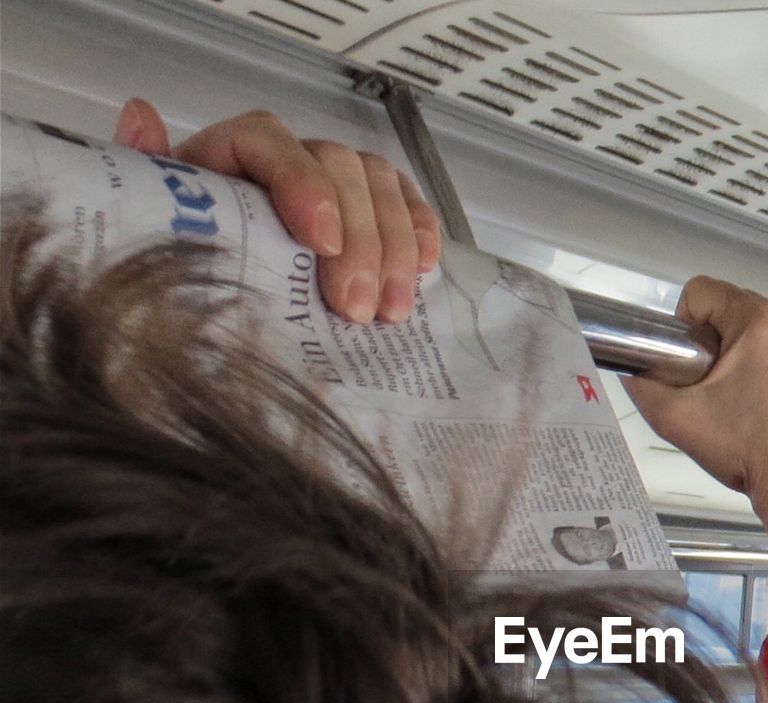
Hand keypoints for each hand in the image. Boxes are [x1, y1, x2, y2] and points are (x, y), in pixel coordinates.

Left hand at [113, 99, 440, 323]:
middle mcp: (293, 160)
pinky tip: (423, 270)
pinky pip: (408, 206)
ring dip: (395, 249)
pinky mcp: (375, 214)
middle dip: (358, 241)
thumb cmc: (195, 265)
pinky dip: (421, 233)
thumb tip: (141, 121)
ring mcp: (339, 184)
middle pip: (339, 168)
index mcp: (234, 156)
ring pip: (380, 187)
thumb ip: (149, 179)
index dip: (305, 185)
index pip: (272, 142)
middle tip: (355, 308)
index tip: (321, 243)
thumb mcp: (159, 228)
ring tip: (389, 312)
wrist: (220, 303)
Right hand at [625, 278, 767, 611]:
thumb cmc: (754, 456)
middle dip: (722, 342)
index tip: (693, 358)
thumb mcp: (677, 420)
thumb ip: (643, 387)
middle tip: (721, 390)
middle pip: (738, 309)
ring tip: (750, 400)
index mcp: (759, 322)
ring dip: (754, 354)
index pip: (703, 291)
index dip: (686, 324)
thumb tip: (633, 371)